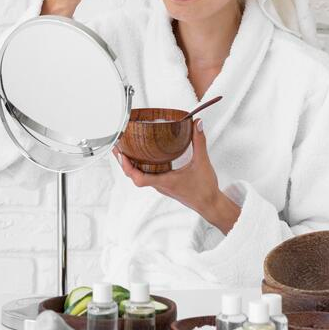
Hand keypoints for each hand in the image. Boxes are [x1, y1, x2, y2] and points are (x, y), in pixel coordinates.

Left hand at [112, 119, 241, 234]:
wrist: (210, 205)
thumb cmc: (205, 189)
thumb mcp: (202, 162)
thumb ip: (199, 142)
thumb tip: (197, 124)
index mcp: (164, 181)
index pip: (138, 178)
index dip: (127, 167)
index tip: (122, 154)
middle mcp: (160, 185)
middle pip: (134, 176)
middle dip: (123, 162)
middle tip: (117, 147)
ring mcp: (161, 186)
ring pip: (140, 176)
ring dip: (130, 165)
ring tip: (125, 150)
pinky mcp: (165, 185)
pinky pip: (147, 176)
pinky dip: (141, 167)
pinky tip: (142, 158)